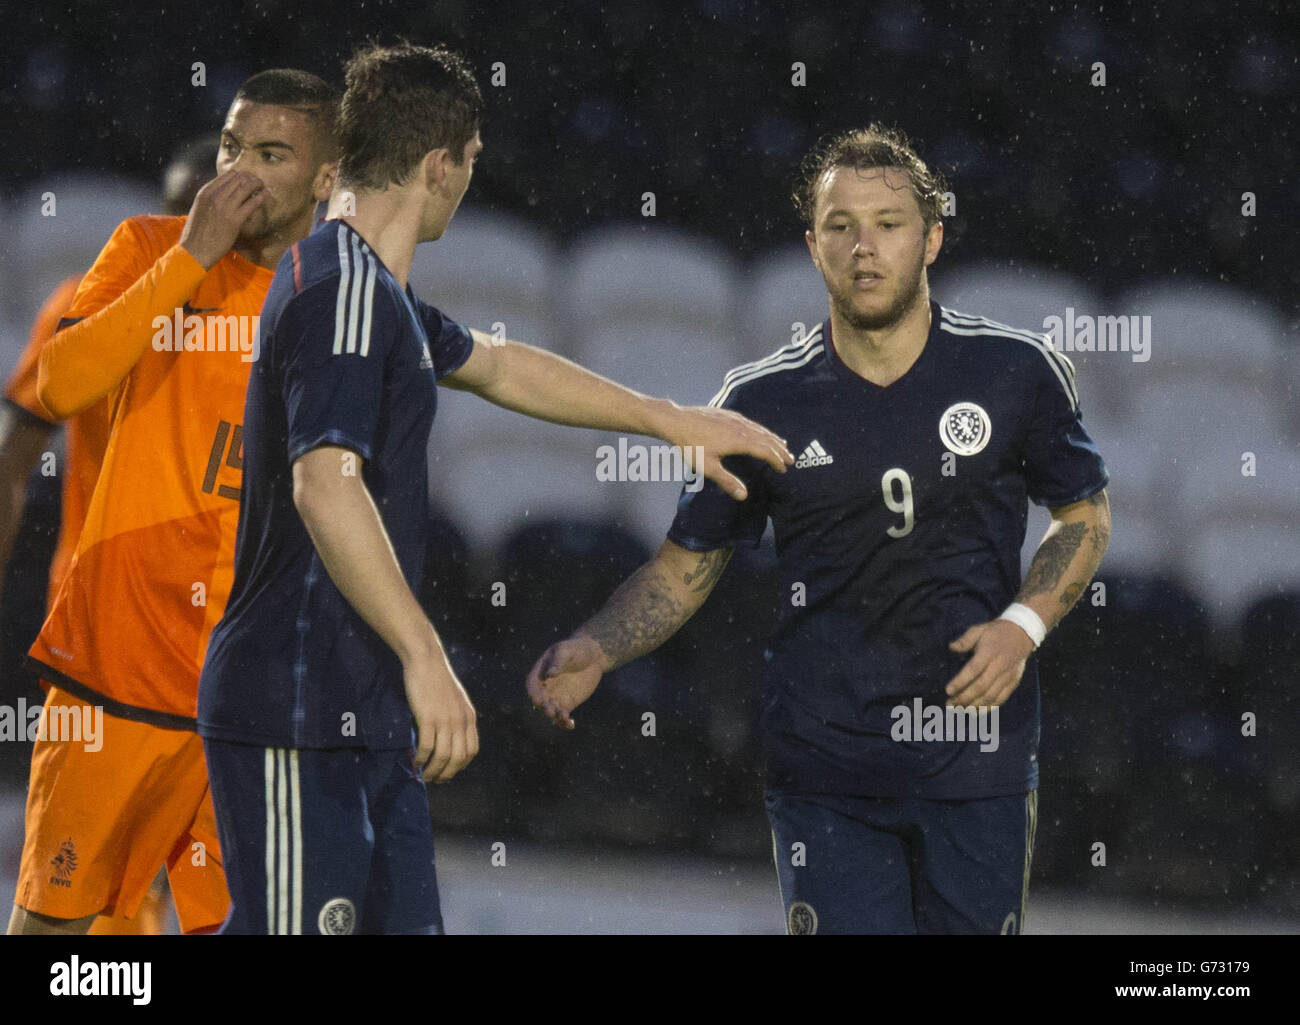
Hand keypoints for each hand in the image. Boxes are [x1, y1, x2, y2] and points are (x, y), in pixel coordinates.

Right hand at [179, 170, 266, 268]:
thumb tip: (225, 194)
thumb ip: (211, 199)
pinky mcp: (235, 220)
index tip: (248, 180)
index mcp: (205, 192)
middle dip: (251, 179)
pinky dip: (261, 198)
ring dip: (258, 185)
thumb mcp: (200, 208)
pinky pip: (252, 203)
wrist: (195, 250)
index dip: (242, 176)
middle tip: (259, 184)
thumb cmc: (198, 233)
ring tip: (263, 188)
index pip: (229, 175)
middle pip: (240, 178)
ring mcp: (225, 207)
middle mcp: (215, 196)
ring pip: (247, 187)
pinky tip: (265, 197)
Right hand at [404, 655, 478, 782]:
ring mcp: (445, 720)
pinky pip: (427, 747)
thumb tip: (451, 738)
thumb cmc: (438, 680)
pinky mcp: (428, 718)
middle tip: (435, 780)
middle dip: (446, 774)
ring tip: (425, 776)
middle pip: (458, 758)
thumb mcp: (456, 701)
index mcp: (470, 717)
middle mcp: (461, 721)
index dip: (460, 766)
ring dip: (433, 771)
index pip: (471, 751)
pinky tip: (416, 762)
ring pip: (442, 757)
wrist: (427, 661)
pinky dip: (422, 759)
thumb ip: (457, 718)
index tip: (449, 771)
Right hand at [525, 634, 607, 729]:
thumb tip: (549, 674)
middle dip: (544, 707)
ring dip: (555, 716)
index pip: (532, 684)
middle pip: (540, 700)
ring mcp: (555, 696)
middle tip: (550, 711)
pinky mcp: (567, 703)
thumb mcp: (567, 650)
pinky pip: (562, 715)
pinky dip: (564, 722)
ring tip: (564, 717)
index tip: (537, 699)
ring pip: (551, 710)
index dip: (533, 693)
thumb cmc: (576, 649)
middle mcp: (545, 687)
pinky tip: (571, 724)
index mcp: (540, 672)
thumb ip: (558, 661)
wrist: (593, 656)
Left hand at [657, 403, 792, 499]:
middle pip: (766, 439)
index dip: (776, 460)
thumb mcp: (707, 467)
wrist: (676, 420)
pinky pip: (750, 423)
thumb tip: (744, 496)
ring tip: (782, 445)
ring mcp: (734, 419)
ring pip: (759, 429)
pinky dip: (760, 429)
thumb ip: (727, 481)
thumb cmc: (690, 445)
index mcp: (738, 441)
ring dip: (772, 438)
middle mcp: (740, 427)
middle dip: (780, 450)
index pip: (764, 451)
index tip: (784, 469)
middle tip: (791, 459)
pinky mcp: (727, 414)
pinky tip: (760, 431)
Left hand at [944, 619, 1035, 708]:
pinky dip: (989, 708)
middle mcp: (999, 666)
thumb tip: (951, 647)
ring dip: (974, 706)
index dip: (960, 681)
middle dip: (964, 698)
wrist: (1022, 634)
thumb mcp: (979, 630)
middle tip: (949, 704)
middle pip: (981, 687)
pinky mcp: (1013, 683)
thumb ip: (965, 640)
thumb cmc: (996, 632)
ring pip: (991, 696)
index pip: (973, 669)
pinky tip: (976, 712)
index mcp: (989, 652)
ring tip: (959, 710)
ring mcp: (1008, 676)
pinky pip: (1001, 699)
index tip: (948, 691)